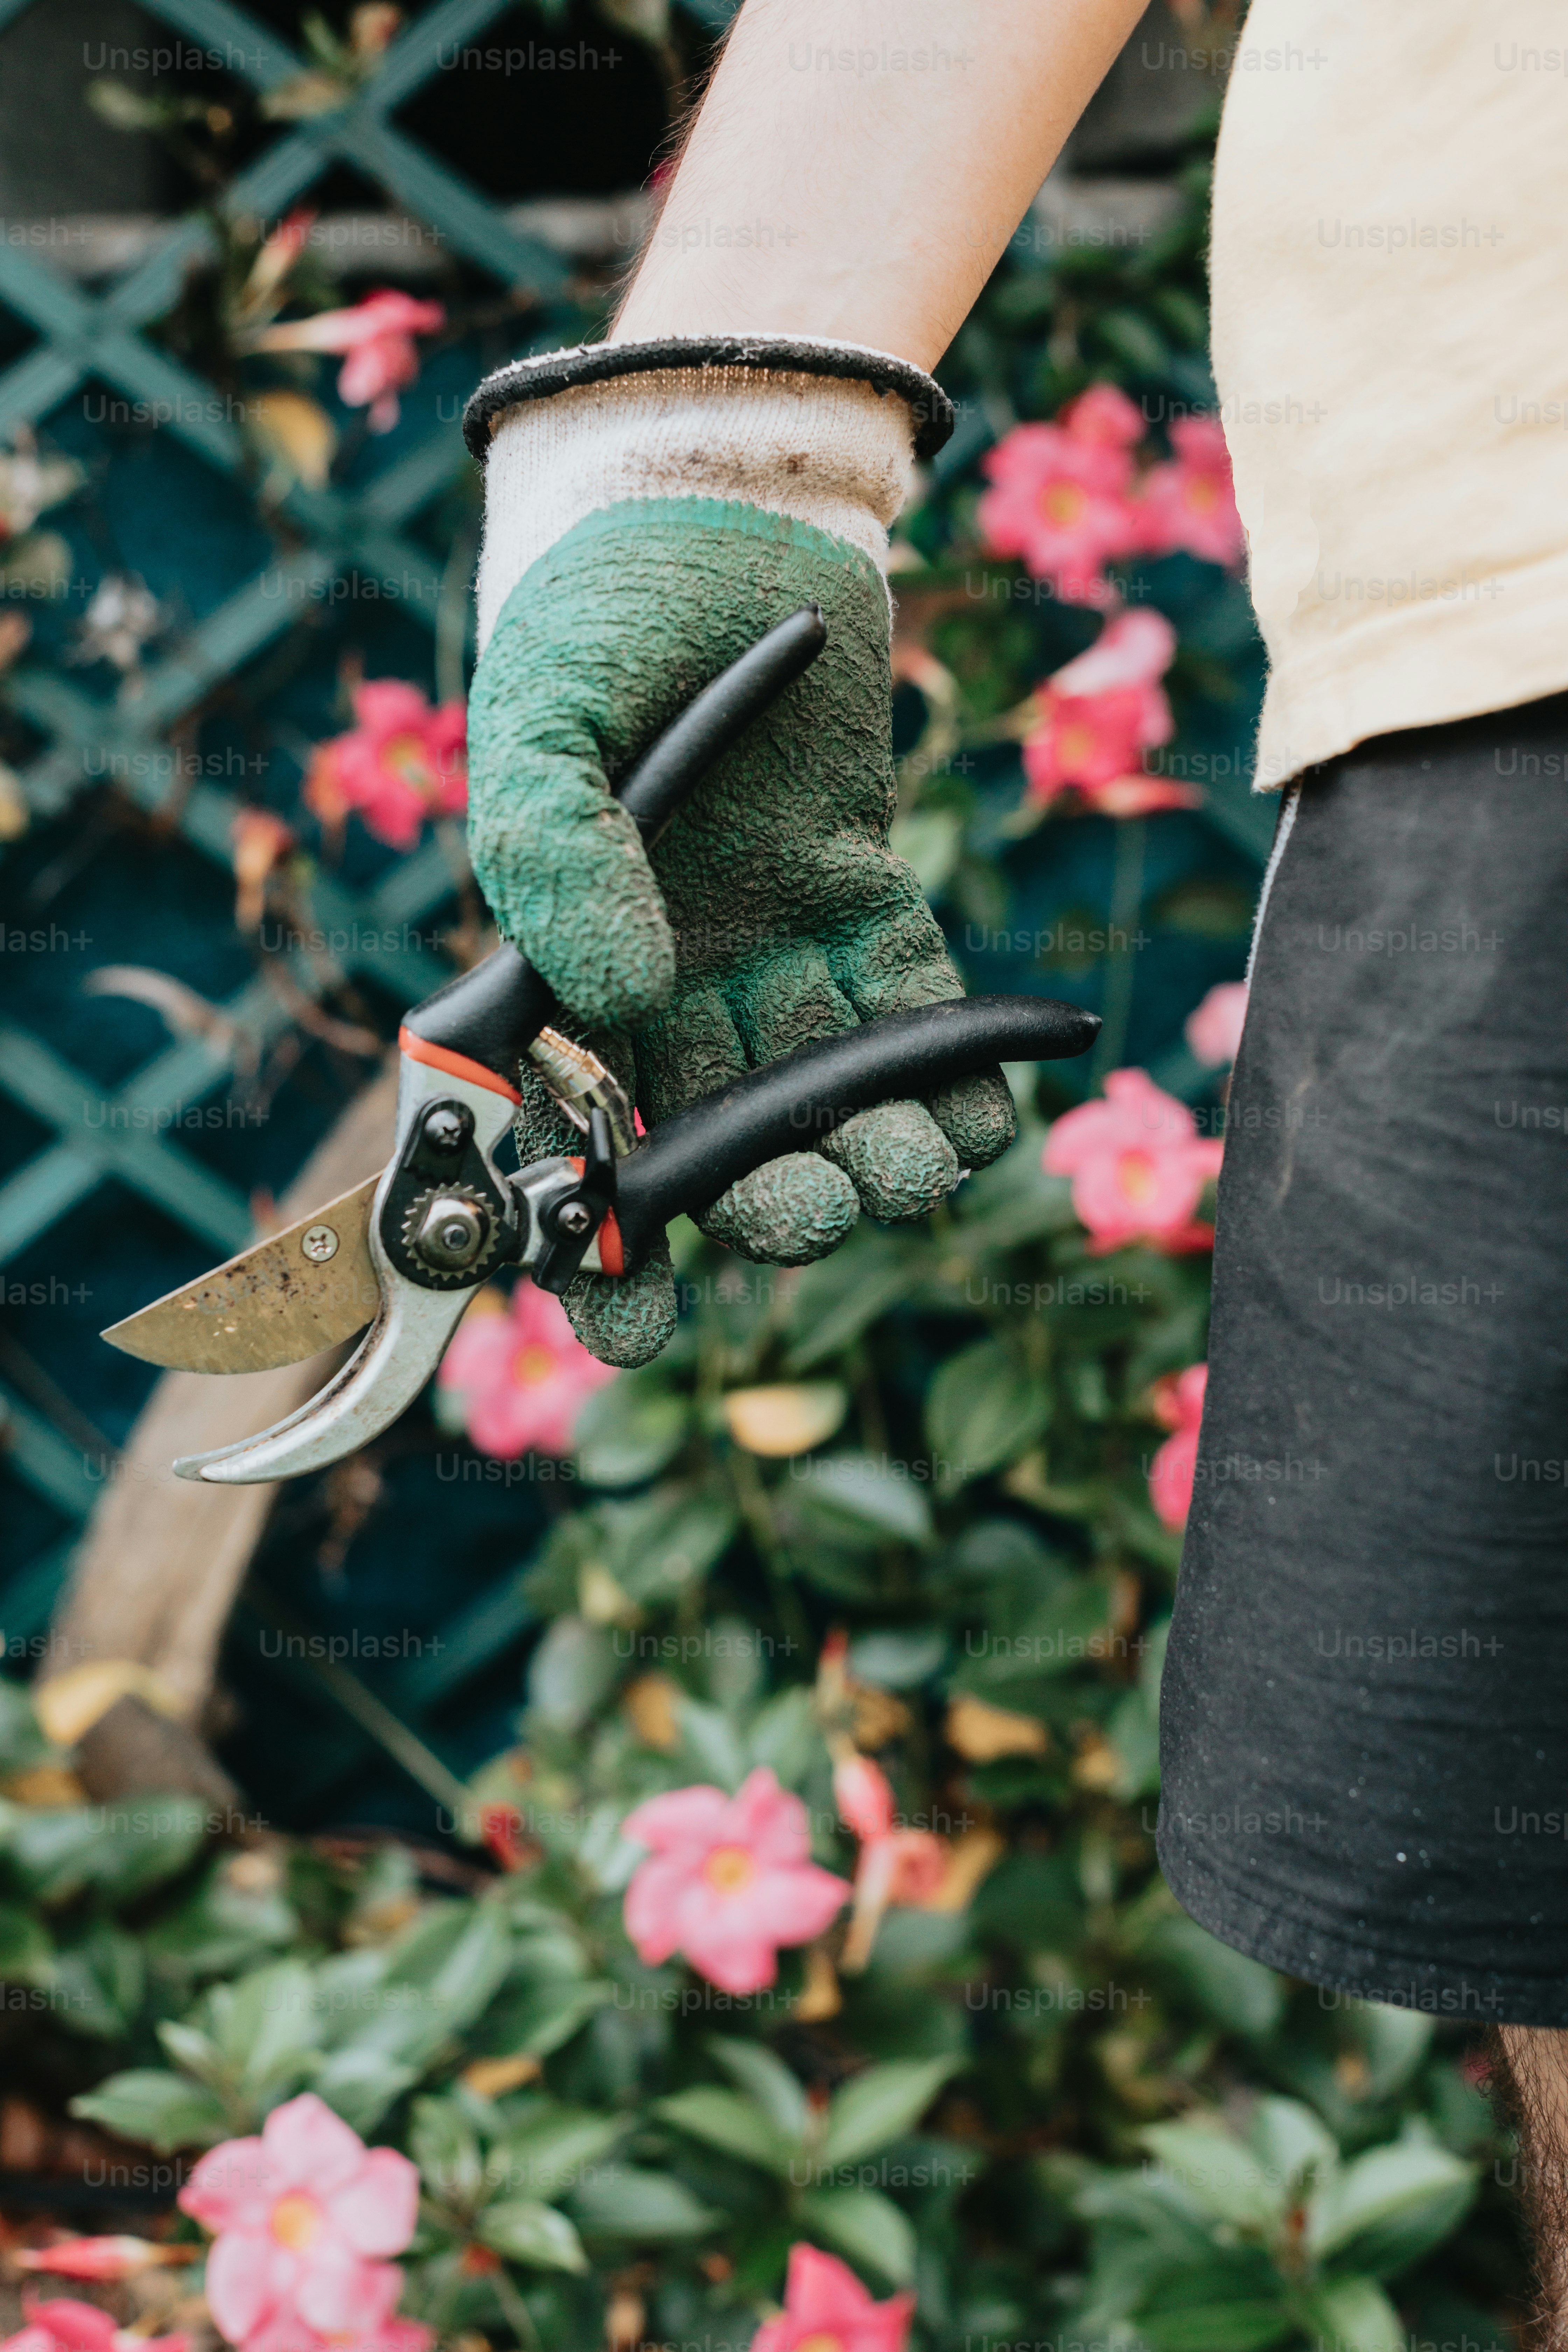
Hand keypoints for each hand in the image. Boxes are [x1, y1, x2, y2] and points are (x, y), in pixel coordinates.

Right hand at [465, 344, 1013, 1365]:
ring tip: (902, 1166)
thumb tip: (620, 987)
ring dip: (869, 1156)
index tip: (633, 1328)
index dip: (595, 1249)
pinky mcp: (870, 905)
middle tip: (806, 1206)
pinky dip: (952, 1074)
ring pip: (825, 1100)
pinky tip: (977, 1106)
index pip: (571, 1139)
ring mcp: (776, 953)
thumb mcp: (539, 717)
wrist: (726, 506)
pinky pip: (915, 1017)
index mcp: (569, 970)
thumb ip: (553, 851)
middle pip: (717, 1142)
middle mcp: (673, 985)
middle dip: (766, 1201)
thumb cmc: (605, 605)